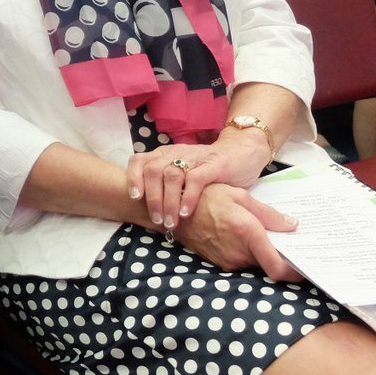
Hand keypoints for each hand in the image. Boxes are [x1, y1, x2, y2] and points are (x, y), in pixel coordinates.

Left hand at [126, 136, 270, 235]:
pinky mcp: (214, 165)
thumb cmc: (207, 169)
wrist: (242, 153)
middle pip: (153, 170)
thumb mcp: (182, 173)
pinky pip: (196, 179)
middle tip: (157, 219)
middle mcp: (176, 153)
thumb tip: (147, 210)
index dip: (133, 178)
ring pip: (171, 175)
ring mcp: (194, 158)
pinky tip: (185, 212)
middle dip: (152, 197)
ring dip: (168, 201)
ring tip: (170, 221)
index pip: (139, 160)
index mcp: (164, 154)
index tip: (134, 199)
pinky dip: (188, 196)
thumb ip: (165, 185)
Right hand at [173, 183, 301, 280]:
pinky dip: (247, 253)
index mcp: (247, 234)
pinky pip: (241, 261)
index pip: (277, 269)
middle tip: (285, 242)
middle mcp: (238, 253)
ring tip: (261, 234)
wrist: (175, 207)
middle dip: (278, 256)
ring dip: (261, 254)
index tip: (304, 267)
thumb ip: (269, 214)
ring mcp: (227, 260)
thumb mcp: (240, 196)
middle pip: (268, 265)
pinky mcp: (219, 262)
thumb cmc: (208, 197)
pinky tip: (244, 237)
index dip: (295, 273)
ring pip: (255, 263)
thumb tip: (292, 226)